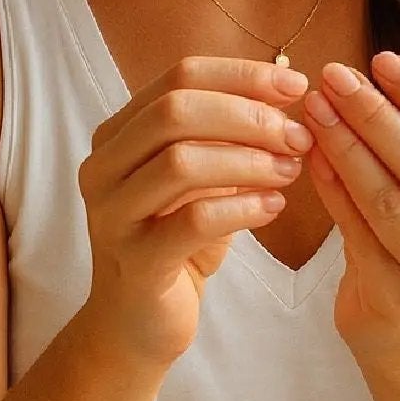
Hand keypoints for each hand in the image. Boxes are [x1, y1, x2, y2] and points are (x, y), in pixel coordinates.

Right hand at [78, 56, 313, 368]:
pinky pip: (193, 221)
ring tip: (290, 170)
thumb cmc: (177, 242)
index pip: (179, 77)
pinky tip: (274, 209)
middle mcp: (102, 167)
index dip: (242, 75)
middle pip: (175, 110)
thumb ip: (227, 136)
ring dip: (249, 160)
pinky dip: (243, 208)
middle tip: (297, 134)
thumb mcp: (201, 179)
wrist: (138, 325)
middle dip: (247, 115)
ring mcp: (112, 215)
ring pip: (181, 162)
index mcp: (117, 134)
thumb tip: (286, 94)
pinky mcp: (134, 262)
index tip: (295, 86)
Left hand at [301, 55, 399, 364]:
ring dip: (346, 146)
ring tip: (316, 108)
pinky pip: (355, 231)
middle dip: (376, 114)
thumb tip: (377, 72)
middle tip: (335, 76)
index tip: (382, 60)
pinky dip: (331, 187)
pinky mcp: (396, 301)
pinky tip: (311, 154)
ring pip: (388, 199)